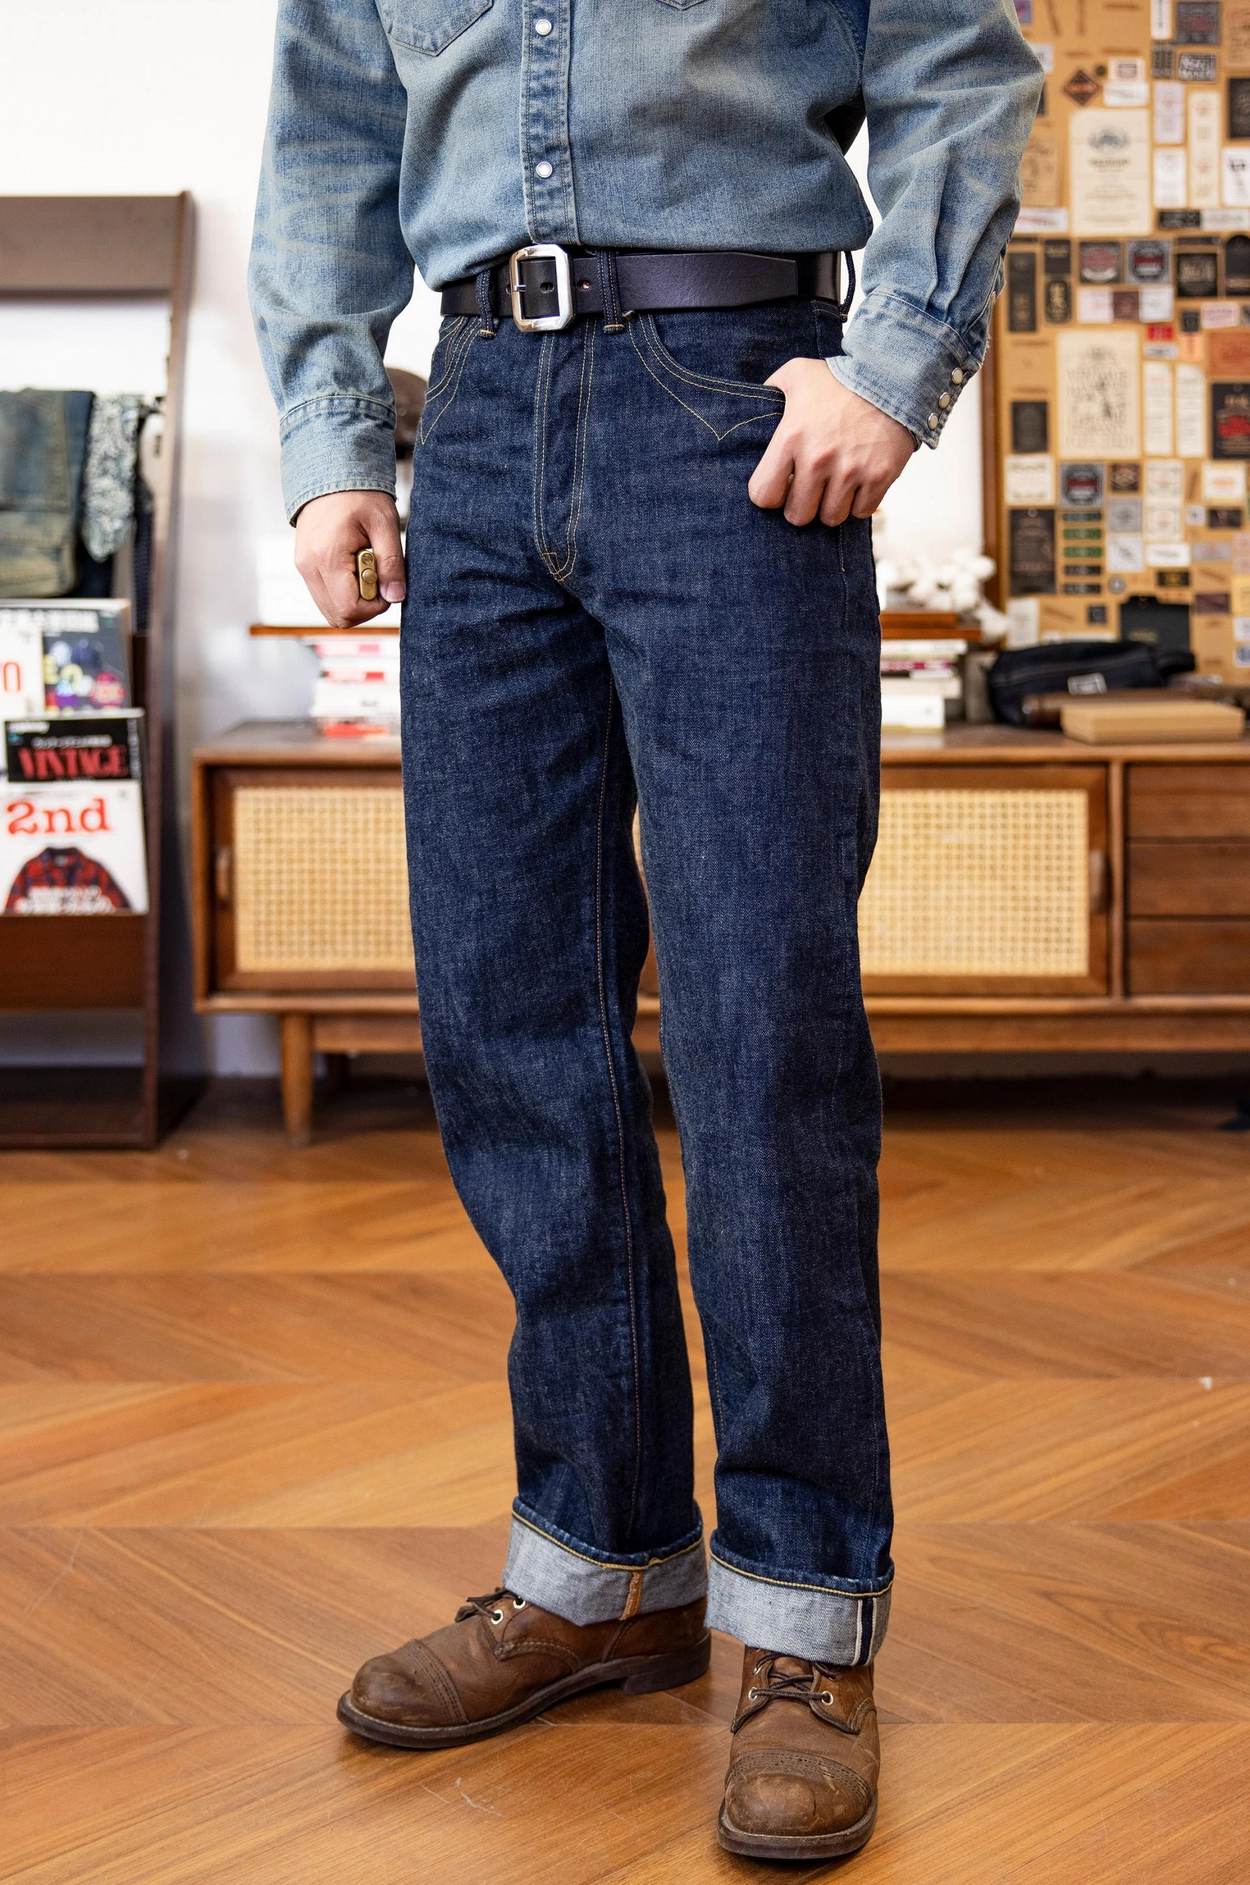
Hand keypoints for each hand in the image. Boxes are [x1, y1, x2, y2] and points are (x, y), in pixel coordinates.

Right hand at [293, 490, 405, 626]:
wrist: (331, 472)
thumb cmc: (360, 493)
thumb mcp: (384, 524)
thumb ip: (392, 563)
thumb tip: (395, 597)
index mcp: (327, 557)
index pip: (349, 609)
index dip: (375, 606)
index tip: (386, 582)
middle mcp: (309, 566)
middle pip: (339, 617)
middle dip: (365, 607)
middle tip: (377, 578)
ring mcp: (304, 567)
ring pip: (331, 610)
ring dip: (354, 601)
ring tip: (365, 570)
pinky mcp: (305, 566)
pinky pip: (325, 596)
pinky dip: (344, 592)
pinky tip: (354, 569)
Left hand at [748, 360, 915, 527]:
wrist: (893, 375)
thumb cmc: (841, 378)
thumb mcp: (797, 374)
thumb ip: (770, 391)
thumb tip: (754, 408)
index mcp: (791, 437)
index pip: (764, 495)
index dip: (771, 495)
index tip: (780, 485)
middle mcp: (818, 458)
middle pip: (798, 515)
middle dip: (802, 505)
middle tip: (809, 489)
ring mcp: (851, 470)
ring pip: (830, 518)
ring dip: (831, 506)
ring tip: (834, 485)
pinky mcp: (879, 477)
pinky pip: (861, 512)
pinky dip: (859, 503)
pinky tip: (858, 483)